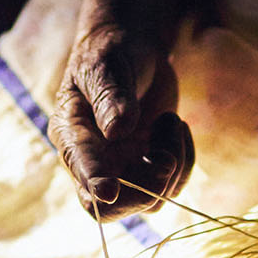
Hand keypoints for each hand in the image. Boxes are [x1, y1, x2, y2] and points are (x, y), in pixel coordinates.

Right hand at [48, 23, 193, 220]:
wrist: (132, 49)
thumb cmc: (110, 53)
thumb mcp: (106, 67)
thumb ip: (110, 97)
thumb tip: (117, 131)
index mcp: (71, 135)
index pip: (79, 169)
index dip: (94, 183)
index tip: (109, 191)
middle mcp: (94, 161)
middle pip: (112, 207)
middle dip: (146, 189)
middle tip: (166, 159)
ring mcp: (123, 167)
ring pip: (151, 199)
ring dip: (173, 164)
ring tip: (170, 121)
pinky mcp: (150, 165)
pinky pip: (173, 183)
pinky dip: (185, 159)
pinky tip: (176, 126)